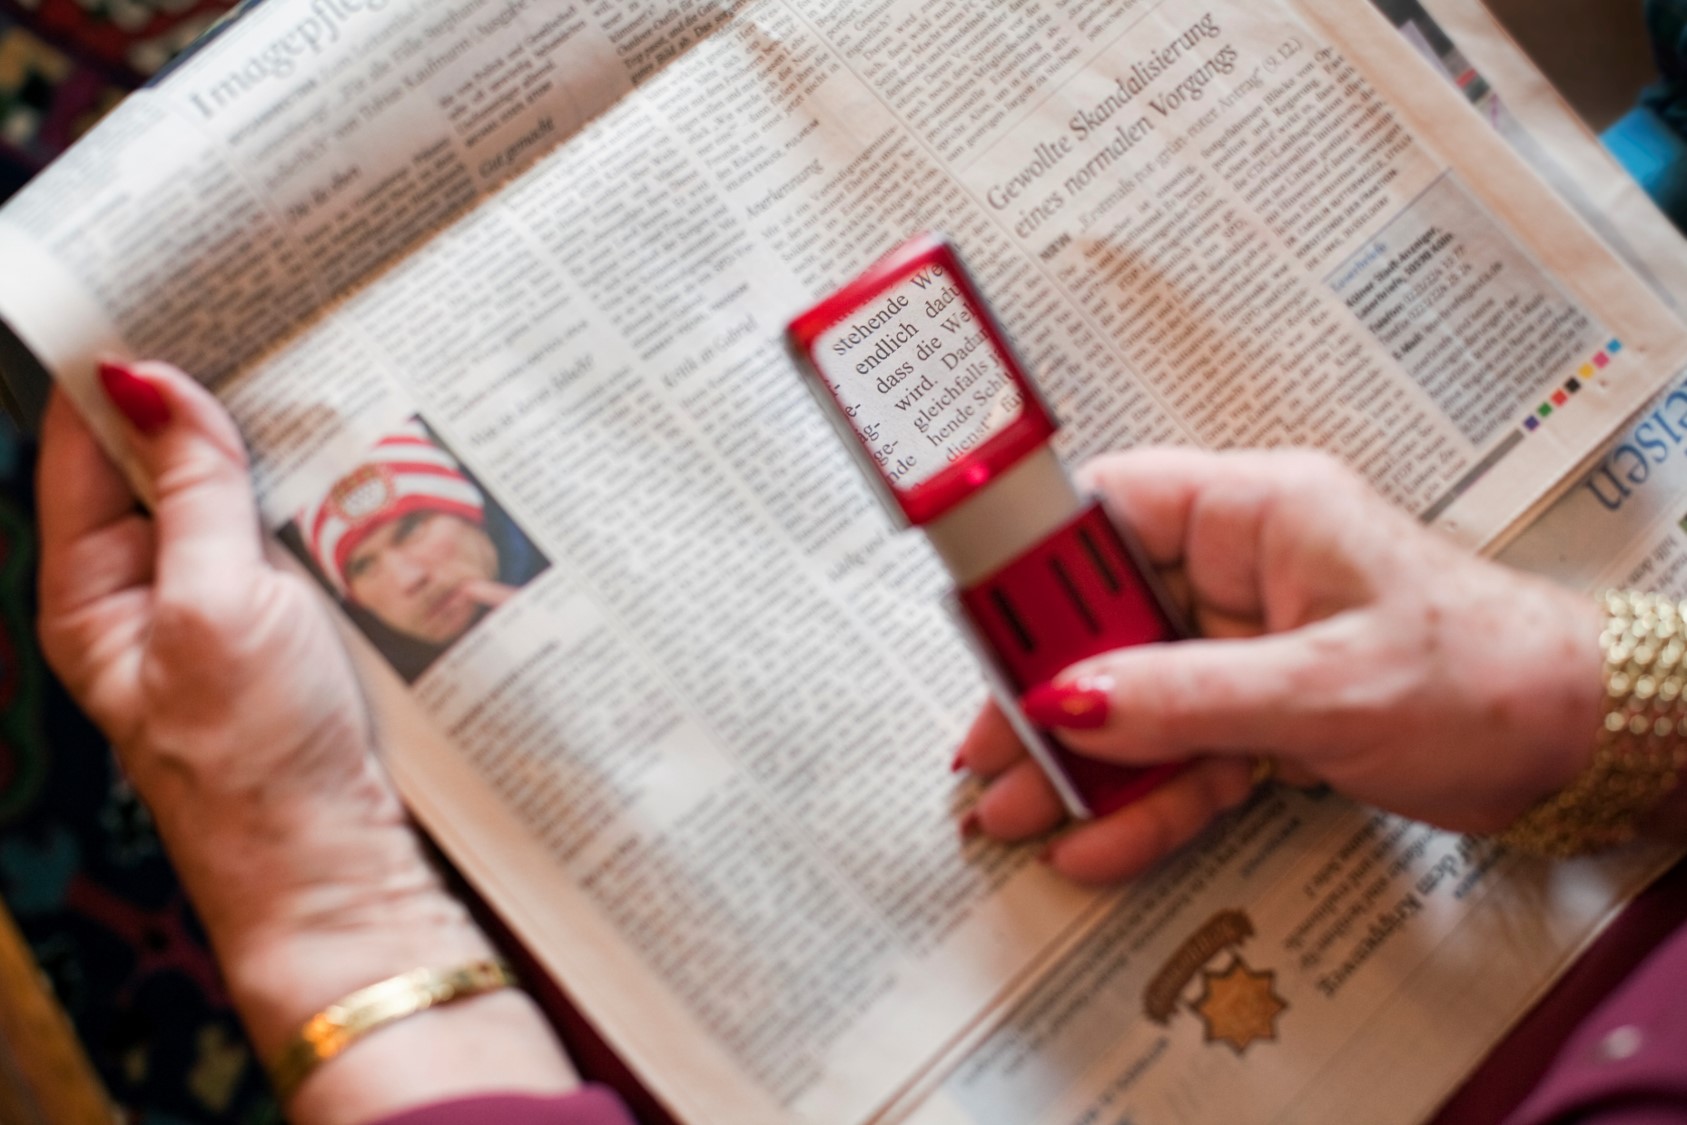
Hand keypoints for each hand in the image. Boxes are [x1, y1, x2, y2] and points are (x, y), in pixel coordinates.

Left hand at [37, 362, 573, 1118]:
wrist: (338, 867)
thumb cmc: (259, 753)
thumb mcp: (218, 604)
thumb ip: (189, 491)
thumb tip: (143, 379)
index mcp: (90, 593)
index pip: (78, 447)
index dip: (113, 370)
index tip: (166, 288)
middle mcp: (142, 596)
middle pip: (152, 466)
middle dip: (199, 397)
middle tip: (259, 317)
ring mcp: (213, 614)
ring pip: (222, 499)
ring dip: (259, 447)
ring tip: (308, 376)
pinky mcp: (276, 633)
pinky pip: (275, 540)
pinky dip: (302, 497)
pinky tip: (346, 463)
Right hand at [955, 448, 1603, 883]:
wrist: (1579, 748)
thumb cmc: (1486, 677)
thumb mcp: (1324, 689)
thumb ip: (1186, 697)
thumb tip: (1070, 700)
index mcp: (1258, 513)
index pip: (1110, 510)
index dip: (1035, 562)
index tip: (981, 625)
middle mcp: (1242, 570)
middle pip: (1106, 616)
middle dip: (1043, 689)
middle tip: (986, 749)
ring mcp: (1248, 644)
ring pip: (1136, 694)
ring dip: (1081, 758)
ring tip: (1015, 809)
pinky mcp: (1263, 710)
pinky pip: (1183, 750)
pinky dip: (1145, 797)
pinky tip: (1098, 837)